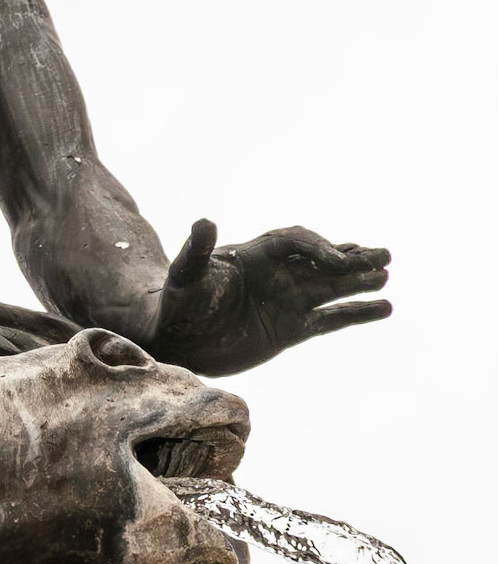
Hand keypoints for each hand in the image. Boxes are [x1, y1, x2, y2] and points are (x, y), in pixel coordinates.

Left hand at [149, 218, 389, 374]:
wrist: (177, 342)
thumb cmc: (178, 304)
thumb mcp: (185, 275)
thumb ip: (197, 251)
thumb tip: (204, 222)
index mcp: (255, 256)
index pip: (295, 242)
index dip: (317, 248)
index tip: (337, 260)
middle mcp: (276, 275)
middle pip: (322, 260)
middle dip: (351, 258)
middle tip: (384, 254)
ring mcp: (286, 302)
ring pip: (332, 288)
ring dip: (360, 281)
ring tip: (387, 275)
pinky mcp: (292, 330)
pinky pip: (330, 319)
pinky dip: (357, 313)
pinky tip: (384, 308)